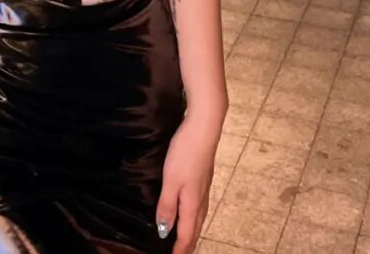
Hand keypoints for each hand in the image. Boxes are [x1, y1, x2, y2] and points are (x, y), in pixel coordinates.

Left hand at [155, 109, 222, 251]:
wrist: (204, 128)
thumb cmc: (185, 154)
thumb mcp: (171, 180)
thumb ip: (167, 206)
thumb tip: (165, 231)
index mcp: (192, 203)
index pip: (187, 234)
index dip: (180, 249)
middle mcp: (201, 199)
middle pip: (195, 228)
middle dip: (188, 244)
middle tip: (180, 253)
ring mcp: (204, 188)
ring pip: (198, 217)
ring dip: (192, 231)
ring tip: (186, 239)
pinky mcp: (204, 177)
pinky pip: (199, 206)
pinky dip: (194, 217)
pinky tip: (190, 210)